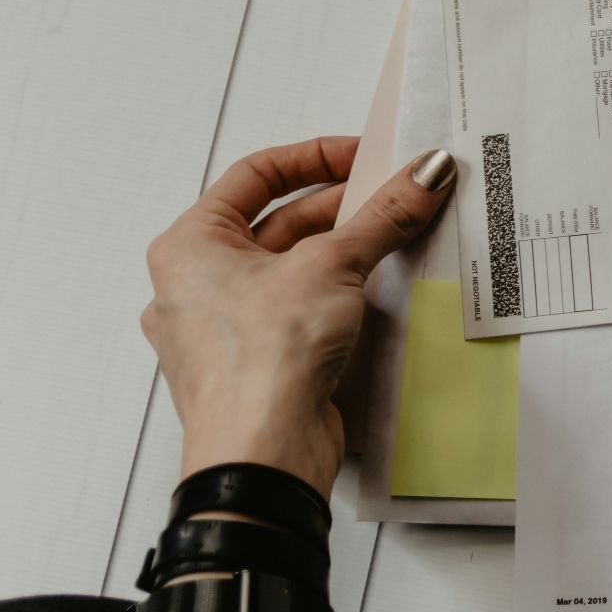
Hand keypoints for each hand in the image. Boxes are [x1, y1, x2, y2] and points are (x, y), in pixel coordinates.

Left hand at [140, 137, 454, 496]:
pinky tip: (377, 292)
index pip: (255, 176)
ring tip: (396, 238)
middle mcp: (197, 285)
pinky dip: (340, 296)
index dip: (316, 157)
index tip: (366, 156)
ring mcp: (227, 329)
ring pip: (294, 271)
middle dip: (343, 209)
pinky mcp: (260, 365)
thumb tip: (422, 175)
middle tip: (397, 197)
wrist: (262, 455)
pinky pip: (302, 312)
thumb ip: (383, 216)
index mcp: (188, 245)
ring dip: (345, 253)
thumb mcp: (333, 265)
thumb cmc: (259, 364)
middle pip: (280, 223)